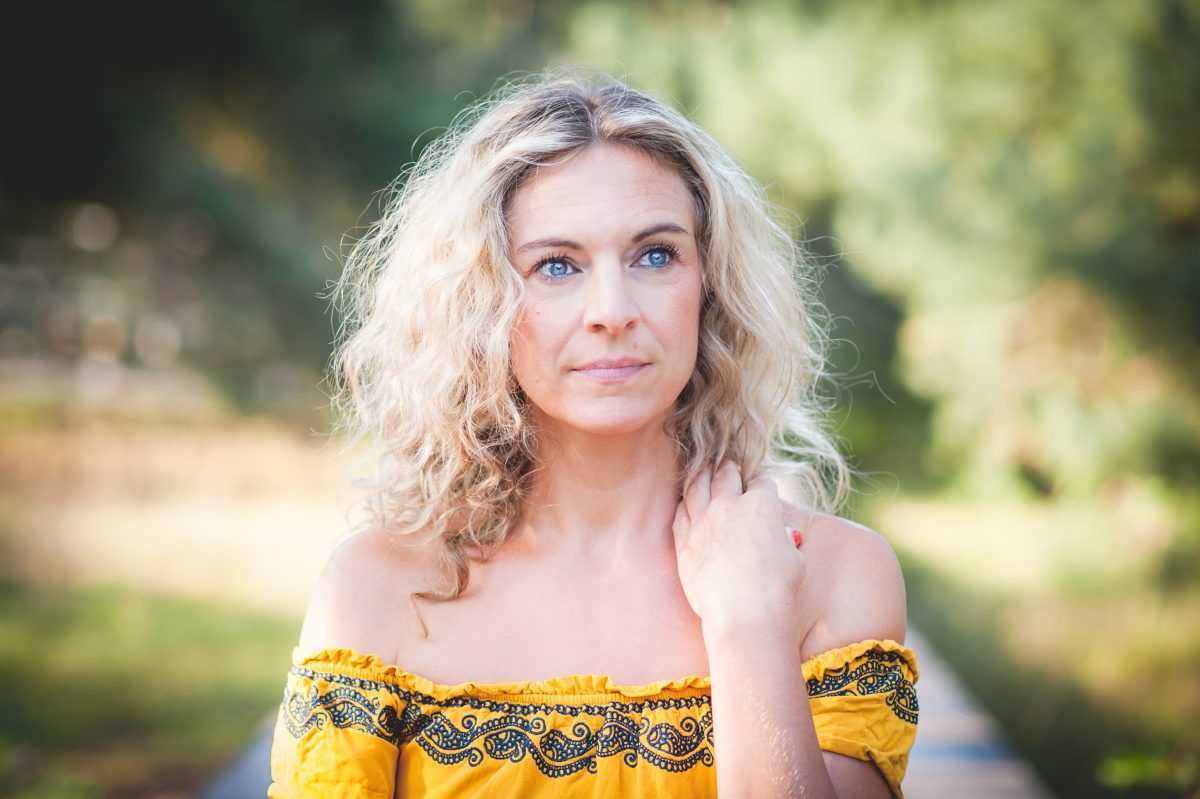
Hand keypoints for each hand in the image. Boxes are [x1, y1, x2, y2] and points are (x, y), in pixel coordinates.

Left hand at [672, 460, 806, 641]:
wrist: (743, 613)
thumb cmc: (777, 589)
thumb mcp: (794, 558)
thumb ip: (783, 539)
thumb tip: (780, 535)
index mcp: (761, 504)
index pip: (761, 482)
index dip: (762, 483)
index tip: (760, 486)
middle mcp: (729, 505)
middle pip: (725, 475)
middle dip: (728, 468)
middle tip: (727, 465)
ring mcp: (702, 521)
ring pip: (696, 486)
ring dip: (700, 475)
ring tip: (701, 470)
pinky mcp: (684, 541)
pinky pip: (680, 513)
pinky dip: (684, 504)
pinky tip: (685, 502)